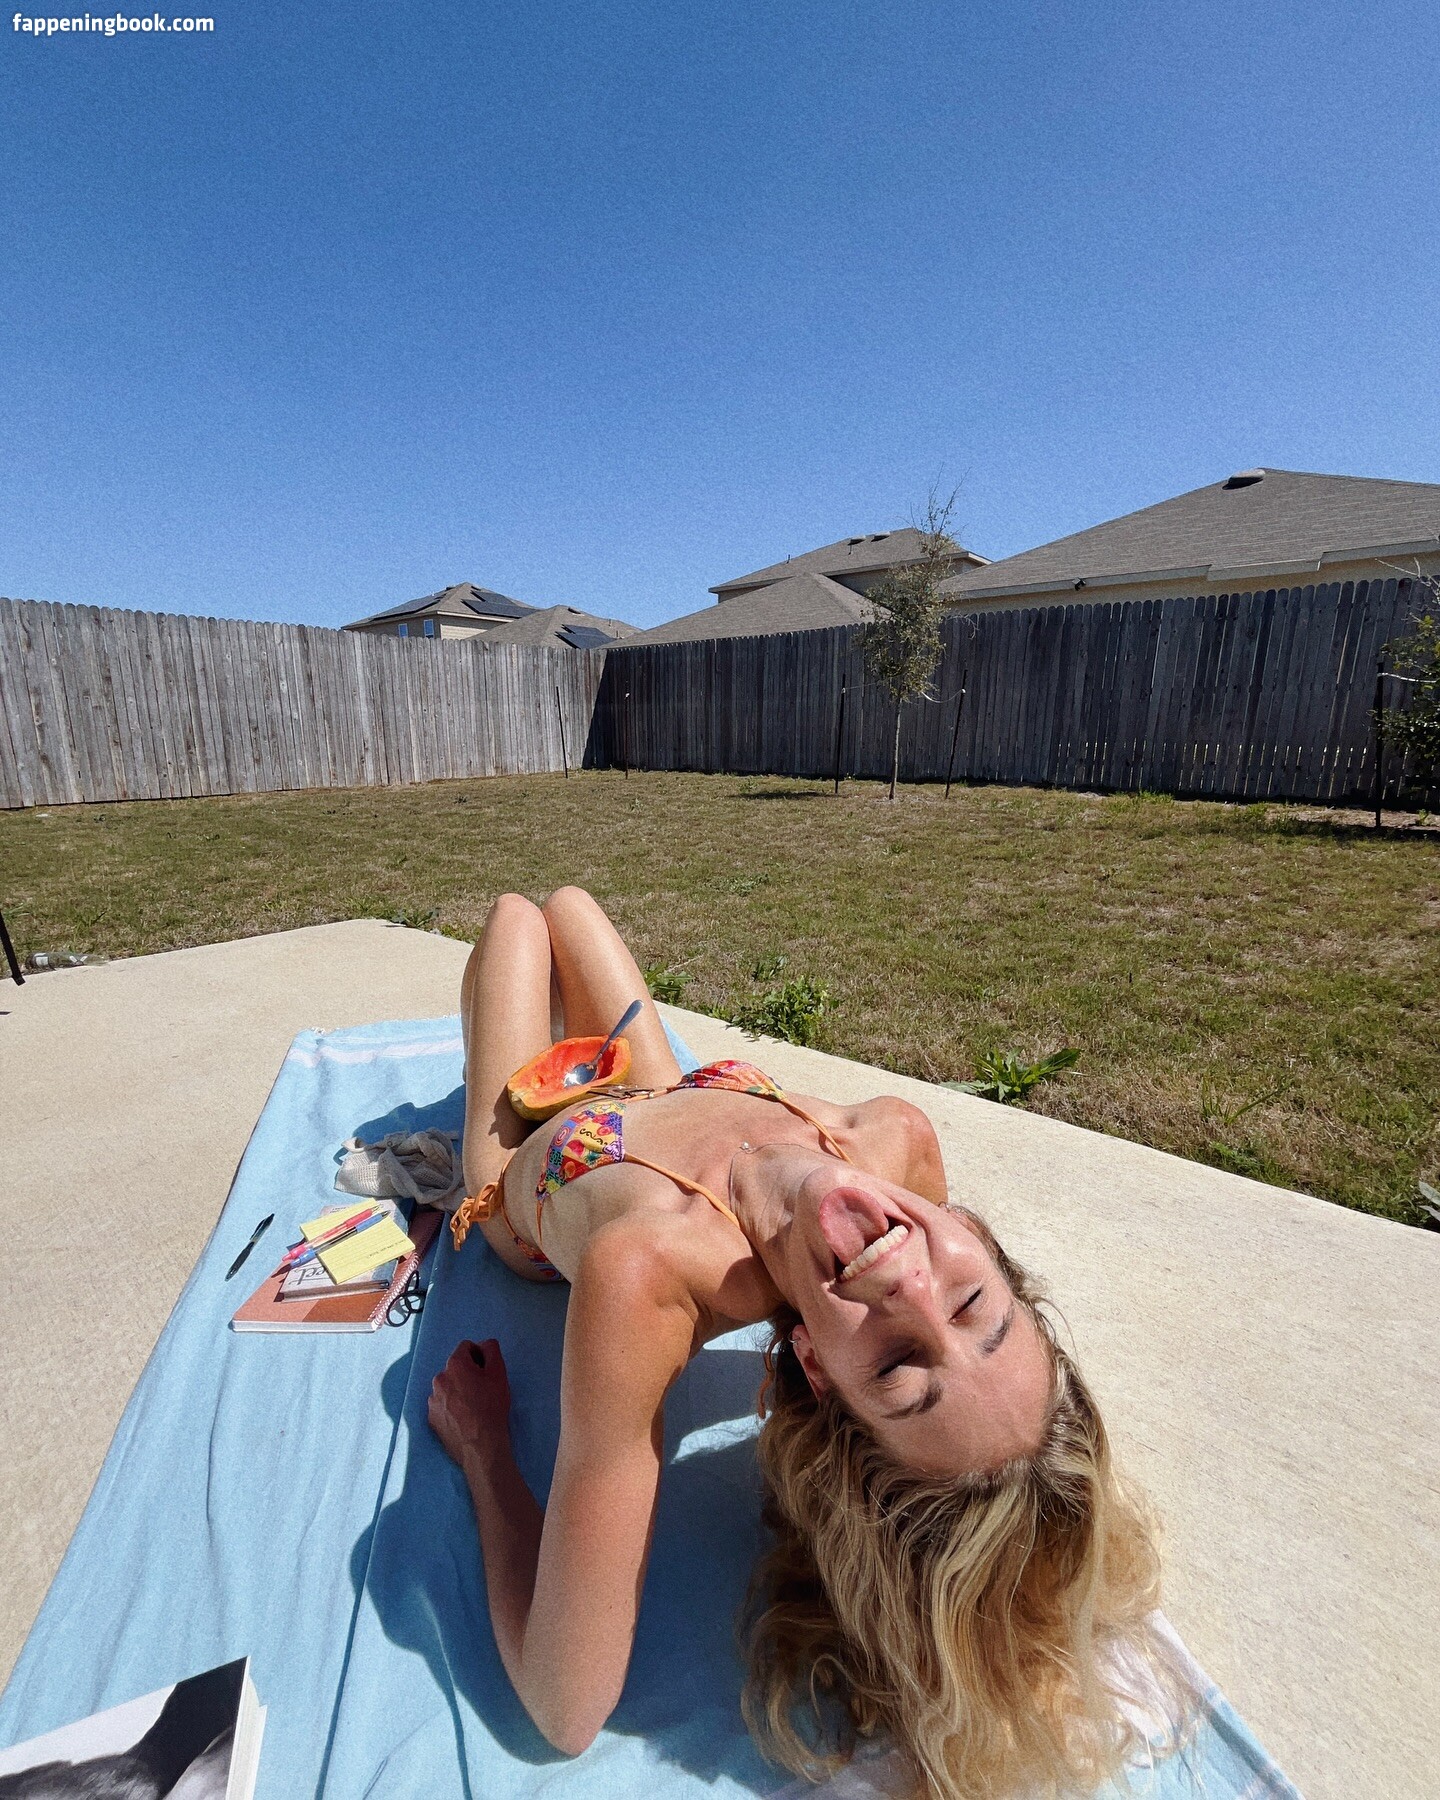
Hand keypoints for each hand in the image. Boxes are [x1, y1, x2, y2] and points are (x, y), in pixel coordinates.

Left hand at [429, 1337, 511, 1471]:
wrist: (481, 1446)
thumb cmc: (492, 1407)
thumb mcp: (499, 1373)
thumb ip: (491, 1350)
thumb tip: (484, 1344)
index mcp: (454, 1365)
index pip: (466, 1348)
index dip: (479, 1357)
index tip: (487, 1372)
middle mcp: (439, 1379)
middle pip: (455, 1368)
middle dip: (467, 1374)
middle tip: (482, 1391)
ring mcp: (432, 1400)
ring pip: (447, 1387)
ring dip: (458, 1391)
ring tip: (473, 1407)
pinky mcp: (431, 1418)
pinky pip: (442, 1405)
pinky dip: (451, 1407)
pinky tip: (464, 1418)